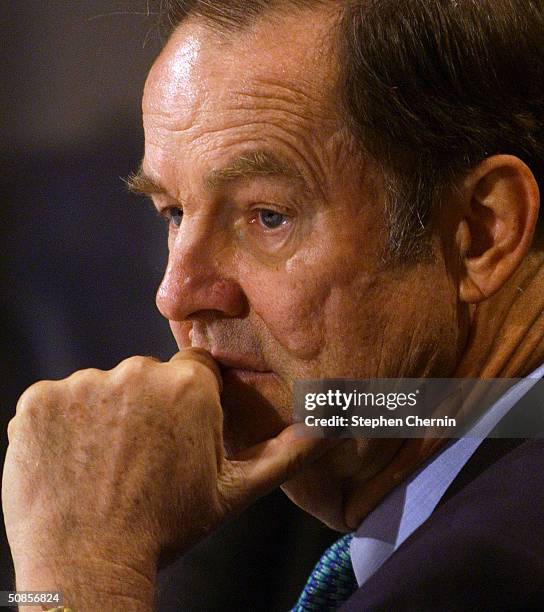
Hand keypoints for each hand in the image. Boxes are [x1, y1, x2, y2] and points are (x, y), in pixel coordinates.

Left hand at [2, 348, 328, 609]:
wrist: (91, 564)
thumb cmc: (168, 527)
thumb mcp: (237, 491)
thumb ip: (289, 452)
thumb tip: (333, 425)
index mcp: (189, 388)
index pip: (193, 372)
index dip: (187, 403)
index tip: (176, 435)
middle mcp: (138, 373)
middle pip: (146, 376)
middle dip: (146, 407)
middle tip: (140, 457)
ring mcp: (83, 384)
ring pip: (101, 387)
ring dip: (103, 416)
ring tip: (105, 463)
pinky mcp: (39, 400)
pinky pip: (57, 400)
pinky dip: (61, 423)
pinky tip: (72, 460)